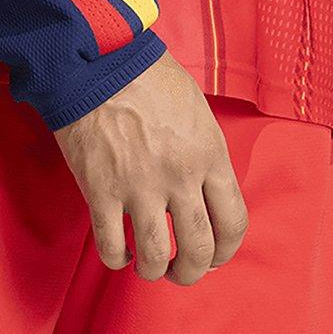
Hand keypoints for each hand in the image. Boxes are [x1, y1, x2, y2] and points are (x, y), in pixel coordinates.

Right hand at [54, 53, 247, 285]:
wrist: (98, 60)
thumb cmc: (148, 79)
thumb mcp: (198, 112)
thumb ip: (206, 155)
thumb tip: (205, 195)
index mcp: (210, 155)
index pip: (233, 223)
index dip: (226, 251)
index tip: (214, 257)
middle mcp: (180, 176)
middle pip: (198, 249)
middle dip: (192, 272)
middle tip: (181, 273)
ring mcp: (140, 186)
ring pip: (155, 255)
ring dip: (153, 271)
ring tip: (148, 267)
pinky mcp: (101, 191)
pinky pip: (111, 245)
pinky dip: (116, 259)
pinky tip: (119, 253)